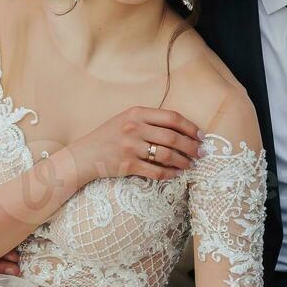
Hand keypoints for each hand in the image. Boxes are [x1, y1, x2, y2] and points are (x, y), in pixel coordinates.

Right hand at [68, 106, 204, 183]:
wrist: (85, 154)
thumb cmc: (108, 136)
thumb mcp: (126, 119)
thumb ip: (149, 120)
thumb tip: (180, 128)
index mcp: (136, 113)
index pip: (172, 117)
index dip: (190, 127)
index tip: (200, 135)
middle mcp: (134, 128)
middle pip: (173, 137)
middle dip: (192, 146)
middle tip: (201, 153)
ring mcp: (130, 147)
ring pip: (167, 155)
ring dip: (183, 161)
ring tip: (190, 164)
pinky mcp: (128, 165)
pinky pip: (156, 171)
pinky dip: (170, 174)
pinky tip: (176, 174)